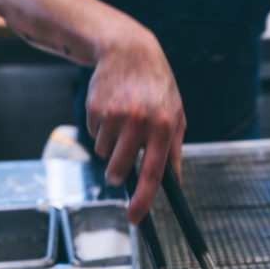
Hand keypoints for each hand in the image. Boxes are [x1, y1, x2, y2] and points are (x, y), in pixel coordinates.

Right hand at [86, 28, 185, 222]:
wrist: (128, 49)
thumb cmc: (157, 86)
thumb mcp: (175, 114)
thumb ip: (173, 150)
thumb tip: (174, 182)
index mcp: (163, 126)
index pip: (152, 173)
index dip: (143, 200)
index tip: (135, 218)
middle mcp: (138, 122)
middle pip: (119, 169)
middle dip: (118, 172)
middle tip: (122, 161)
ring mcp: (114, 115)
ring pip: (103, 153)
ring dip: (110, 147)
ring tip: (123, 122)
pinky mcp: (94, 108)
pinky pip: (93, 135)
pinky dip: (101, 130)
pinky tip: (111, 110)